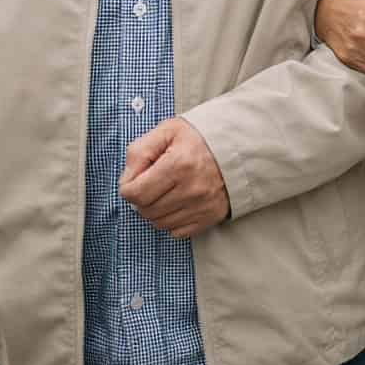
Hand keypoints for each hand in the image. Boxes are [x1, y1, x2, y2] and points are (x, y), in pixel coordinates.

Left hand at [118, 117, 229, 238]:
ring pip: (159, 223)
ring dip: (155, 210)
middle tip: (150, 184)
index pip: (136, 194)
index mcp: (178, 164)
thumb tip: (126, 181)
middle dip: (141, 199)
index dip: (128, 187)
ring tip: (164, 192)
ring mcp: (202, 206)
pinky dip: (171, 221)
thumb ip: (139, 152)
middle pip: (146, 211)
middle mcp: (192, 189)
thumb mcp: (166, 131)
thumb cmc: (198, 137)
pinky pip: (177, 232)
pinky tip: (177, 203)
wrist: (237, 147)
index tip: (134, 179)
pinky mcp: (211, 217)